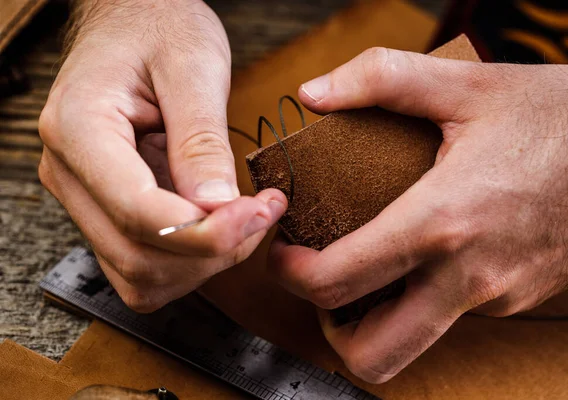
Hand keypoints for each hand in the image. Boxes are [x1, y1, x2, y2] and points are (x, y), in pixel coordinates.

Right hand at [39, 0, 286, 312]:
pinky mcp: (109, 210)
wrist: (135, 22)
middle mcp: (70, 173)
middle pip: (138, 256)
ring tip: (245, 217)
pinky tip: (221, 223)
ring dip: (202, 262)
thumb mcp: (193, 68)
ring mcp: (87, 197)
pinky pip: (145, 264)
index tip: (258, 212)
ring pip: (140, 275)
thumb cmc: (160, 28)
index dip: (205, 231)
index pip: (138, 212)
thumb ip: (201, 140)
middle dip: (211, 251)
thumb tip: (216, 207)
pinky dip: (190, 259)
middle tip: (262, 212)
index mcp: (79, 129)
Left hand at [269, 48, 567, 382]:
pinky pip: (450, 313)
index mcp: (442, 222)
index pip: (338, 281)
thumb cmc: (559, 118)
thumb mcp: (468, 83)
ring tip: (362, 269)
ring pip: (413, 342)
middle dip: (328, 330)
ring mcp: (493, 296)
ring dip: (373, 318)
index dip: (291, 275)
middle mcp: (467, 275)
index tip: (284, 253)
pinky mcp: (512, 300)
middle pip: (374, 354)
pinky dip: (419, 294)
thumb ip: (381, 79)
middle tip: (319, 285)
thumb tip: (315, 92)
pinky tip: (422, 250)